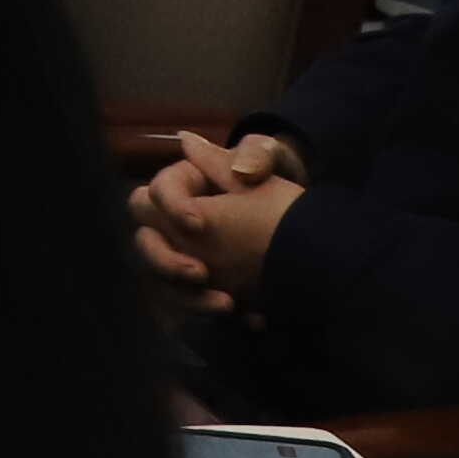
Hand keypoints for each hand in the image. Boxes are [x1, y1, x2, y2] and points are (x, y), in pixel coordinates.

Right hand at [126, 134, 307, 309]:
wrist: (312, 246)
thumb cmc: (286, 195)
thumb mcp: (270, 166)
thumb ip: (237, 155)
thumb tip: (186, 140)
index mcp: (187, 188)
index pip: (158, 192)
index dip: (172, 207)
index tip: (199, 224)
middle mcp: (175, 226)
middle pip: (146, 240)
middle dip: (166, 260)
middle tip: (201, 272)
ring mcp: (185, 261)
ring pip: (160, 282)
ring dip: (185, 296)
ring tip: (226, 305)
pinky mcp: (200, 293)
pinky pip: (186, 308)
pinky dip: (209, 314)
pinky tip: (244, 317)